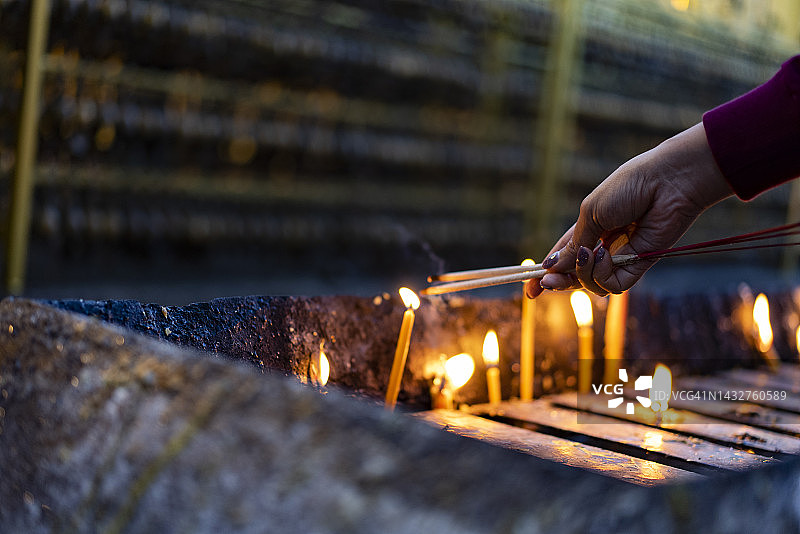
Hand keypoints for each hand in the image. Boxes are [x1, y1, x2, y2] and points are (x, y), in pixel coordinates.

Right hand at [525, 123, 732, 297]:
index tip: (530, 289)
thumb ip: (574, 245)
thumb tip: (552, 267)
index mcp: (589, 229)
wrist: (668, 182)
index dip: (547, 273)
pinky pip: (614, 285)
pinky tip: (605, 256)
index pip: (564, 257)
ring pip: (592, 284)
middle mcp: (604, 246)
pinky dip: (603, 275)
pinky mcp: (640, 266)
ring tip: (592, 253)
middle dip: (560, 282)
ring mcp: (622, 257)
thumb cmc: (629, 187)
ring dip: (584, 273)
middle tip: (547, 285)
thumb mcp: (590, 213)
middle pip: (576, 275)